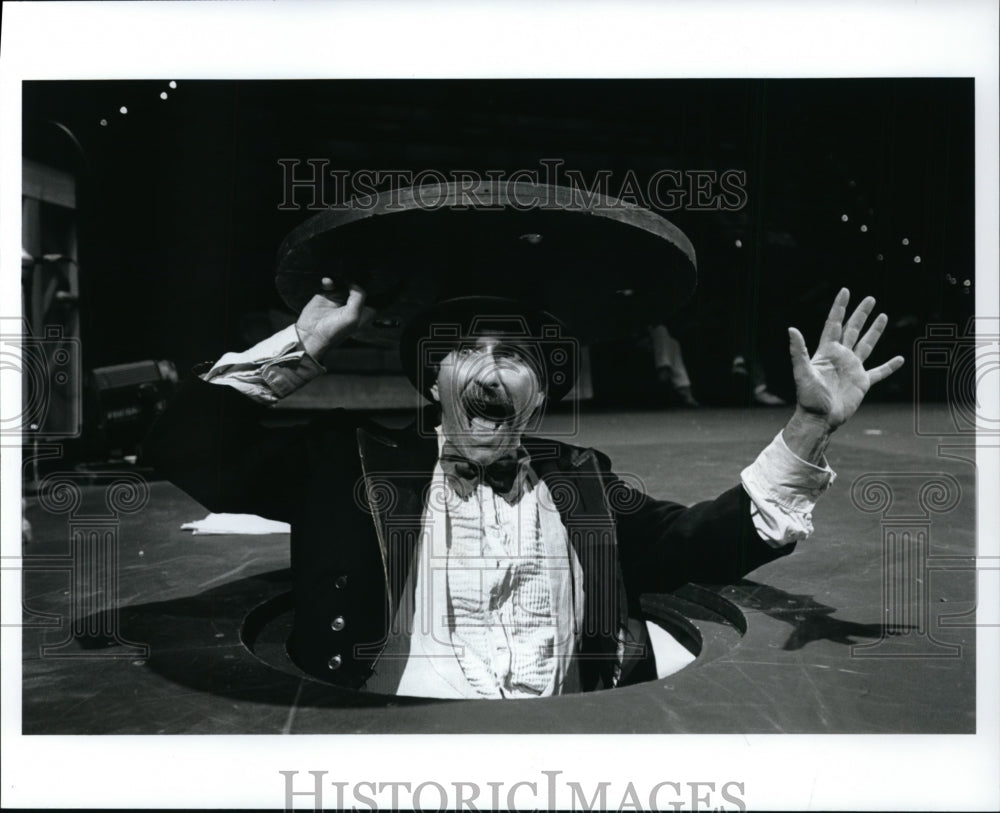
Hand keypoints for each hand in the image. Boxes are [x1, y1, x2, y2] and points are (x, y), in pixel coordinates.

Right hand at [295, 279, 374, 359]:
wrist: (312, 334)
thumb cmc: (335, 331)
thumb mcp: (353, 316)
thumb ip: (359, 297)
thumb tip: (354, 283)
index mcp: (365, 311)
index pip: (375, 295)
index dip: (372, 286)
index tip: (369, 279)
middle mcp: (354, 303)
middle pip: (360, 286)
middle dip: (356, 279)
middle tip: (351, 273)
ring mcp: (341, 298)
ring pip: (345, 281)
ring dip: (341, 278)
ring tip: (339, 277)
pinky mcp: (327, 295)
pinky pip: (330, 282)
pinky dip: (329, 281)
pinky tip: (327, 282)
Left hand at [788, 288, 904, 431]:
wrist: (820, 419)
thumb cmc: (808, 398)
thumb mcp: (802, 373)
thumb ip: (798, 351)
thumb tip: (791, 329)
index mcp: (827, 351)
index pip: (834, 324)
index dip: (839, 307)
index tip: (846, 291)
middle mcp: (840, 357)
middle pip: (852, 329)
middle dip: (861, 314)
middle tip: (870, 298)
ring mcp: (852, 368)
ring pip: (866, 345)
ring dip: (875, 331)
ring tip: (883, 316)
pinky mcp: (862, 382)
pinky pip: (879, 372)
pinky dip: (890, 366)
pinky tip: (900, 359)